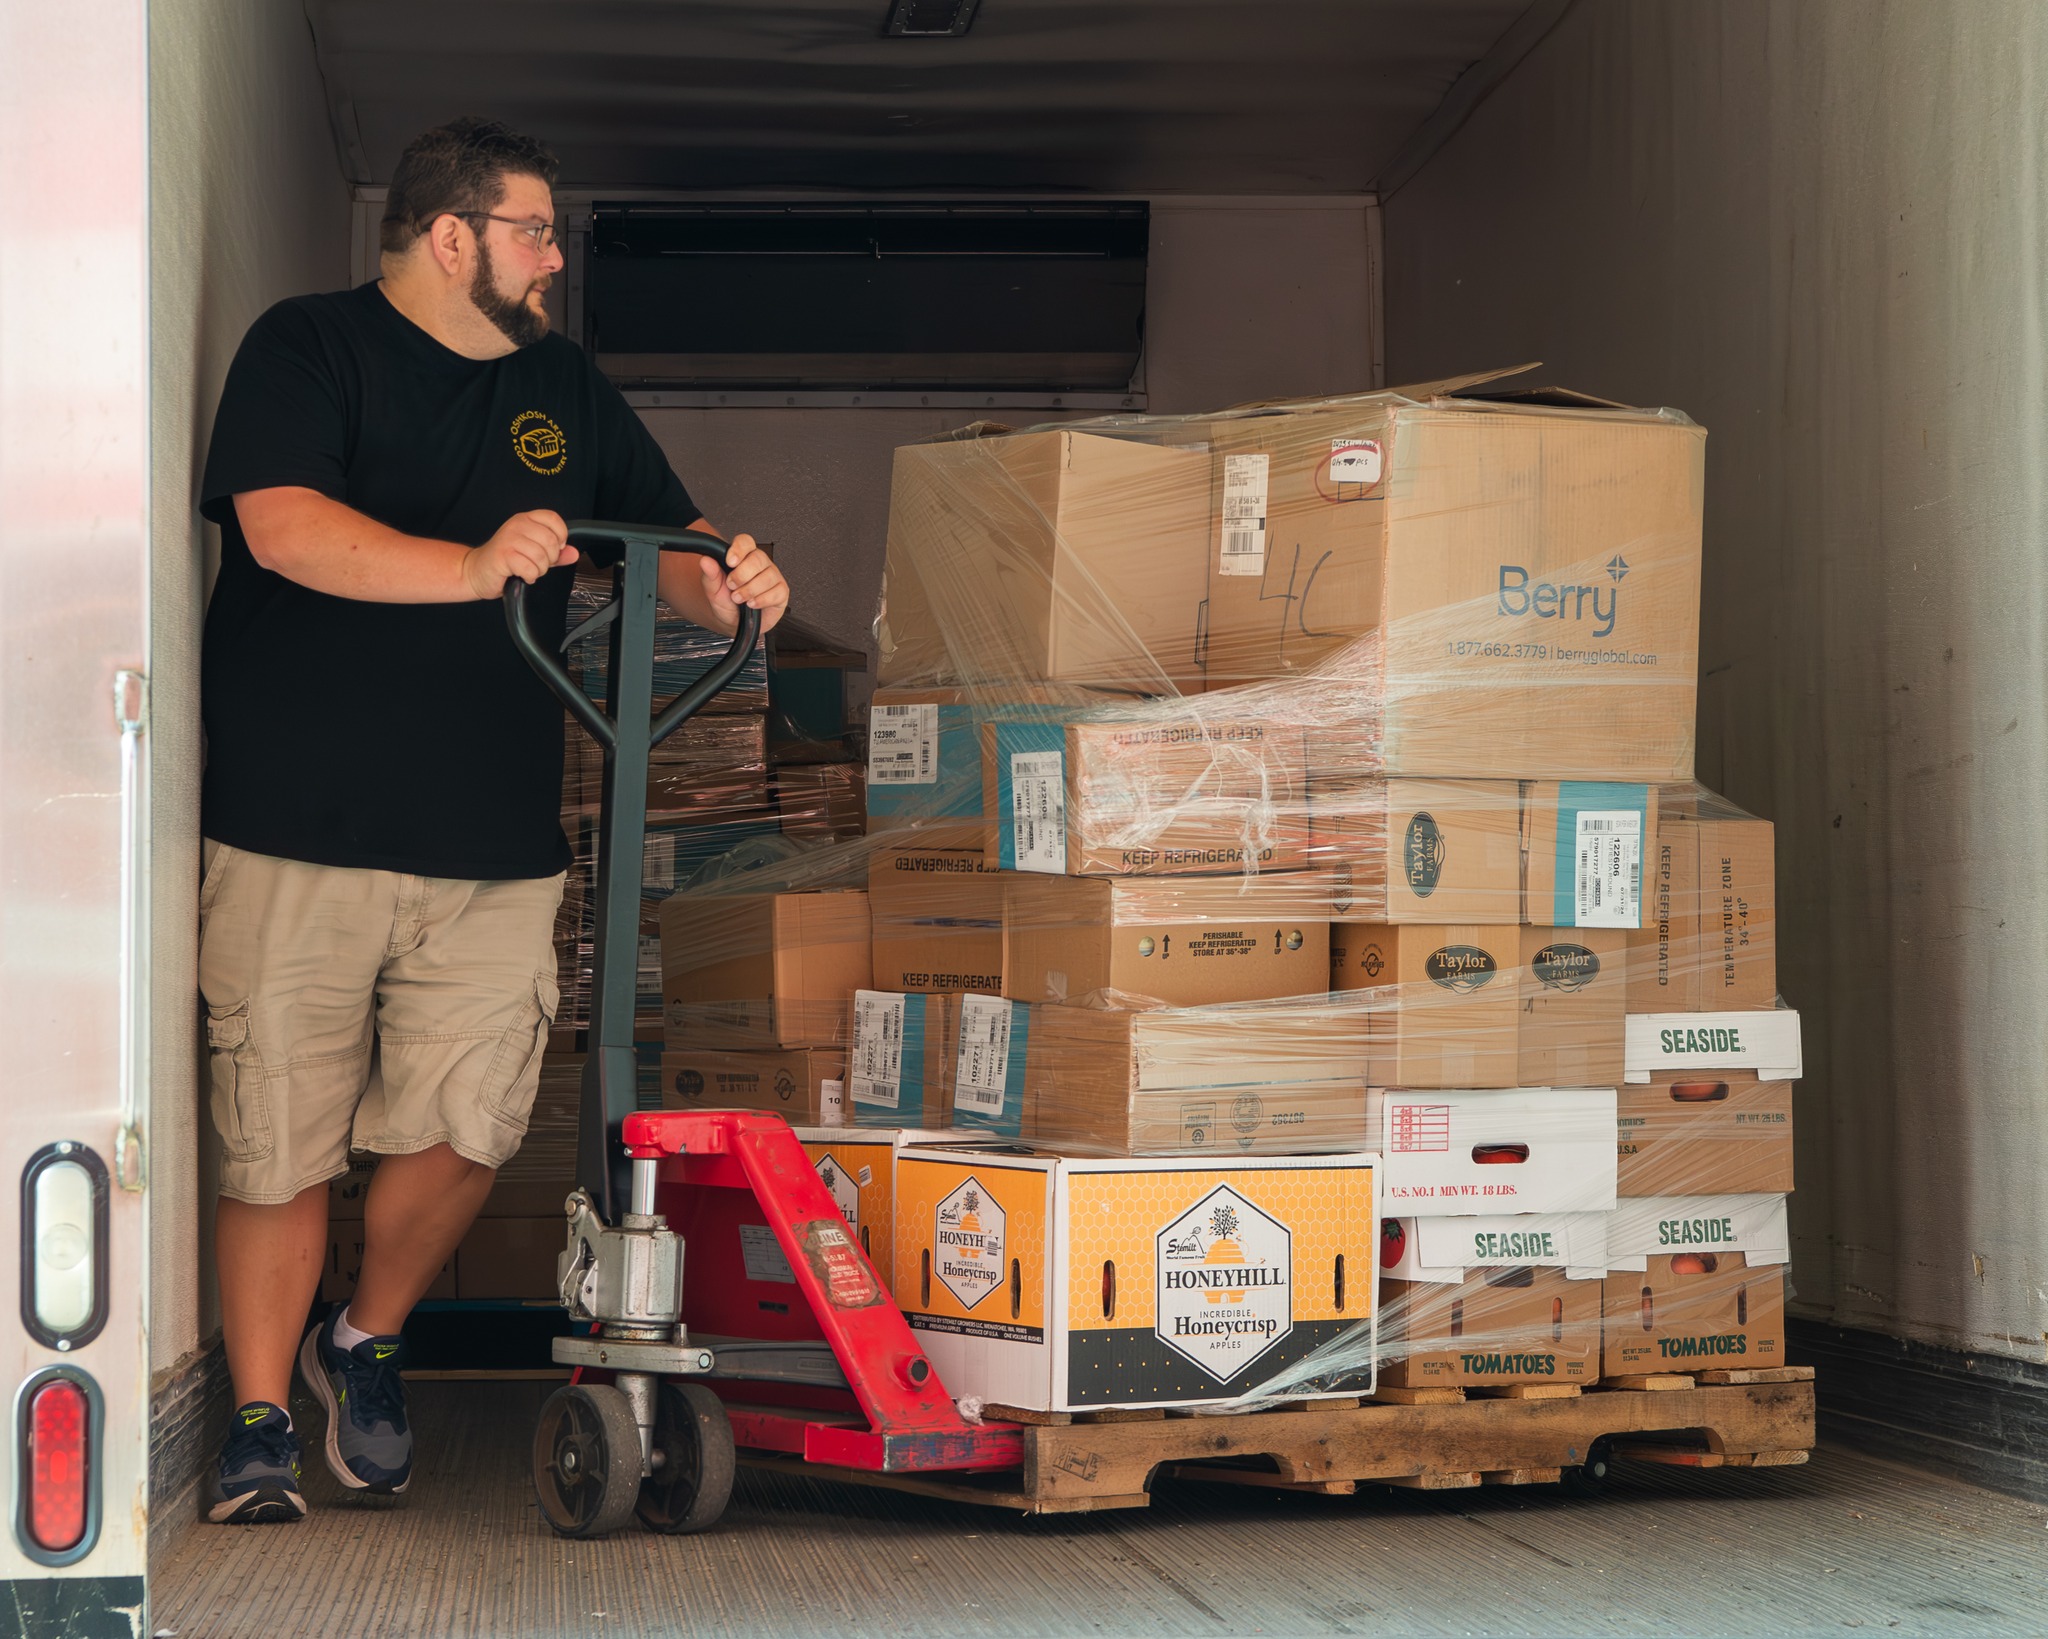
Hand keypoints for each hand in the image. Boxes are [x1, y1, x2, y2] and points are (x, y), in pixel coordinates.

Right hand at [462, 510, 577, 598]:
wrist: (477, 571)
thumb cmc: (504, 561)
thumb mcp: (534, 554)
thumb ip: (555, 553)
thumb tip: (573, 553)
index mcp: (525, 519)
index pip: (553, 519)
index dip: (561, 536)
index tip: (555, 549)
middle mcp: (517, 525)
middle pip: (550, 540)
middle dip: (550, 559)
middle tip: (537, 564)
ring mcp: (509, 538)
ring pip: (541, 556)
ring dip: (539, 570)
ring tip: (528, 569)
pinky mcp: (503, 554)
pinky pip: (530, 568)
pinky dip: (529, 576)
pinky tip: (521, 575)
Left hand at [697, 533, 788, 633]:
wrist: (734, 622)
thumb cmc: (726, 603)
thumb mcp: (713, 591)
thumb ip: (710, 575)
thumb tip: (706, 561)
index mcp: (743, 557)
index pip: (745, 542)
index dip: (739, 549)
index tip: (730, 562)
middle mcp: (760, 564)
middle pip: (758, 558)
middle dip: (742, 575)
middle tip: (732, 586)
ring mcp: (772, 577)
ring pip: (768, 576)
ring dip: (750, 590)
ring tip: (739, 598)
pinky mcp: (781, 592)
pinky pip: (777, 592)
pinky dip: (762, 600)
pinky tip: (752, 603)